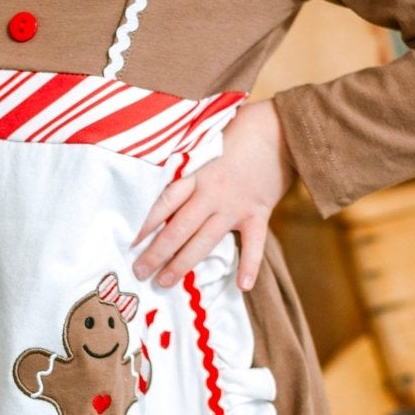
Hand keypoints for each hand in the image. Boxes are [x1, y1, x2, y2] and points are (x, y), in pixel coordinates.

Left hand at [130, 101, 293, 292]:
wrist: (282, 129)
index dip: (147, 223)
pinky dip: (250, 266)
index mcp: (197, 174)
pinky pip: (254, 245)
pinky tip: (242, 287)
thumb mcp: (206, 138)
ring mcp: (236, 206)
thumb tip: (162, 167)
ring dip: (184, 264)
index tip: (132, 241)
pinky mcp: (259, 213)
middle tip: (140, 272)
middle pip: (179, 228)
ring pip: (205, 241)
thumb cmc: (241, 128)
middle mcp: (213, 193)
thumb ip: (188, 159)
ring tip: (165, 282)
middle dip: (158, 252)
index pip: (165, 202)